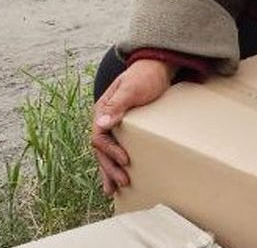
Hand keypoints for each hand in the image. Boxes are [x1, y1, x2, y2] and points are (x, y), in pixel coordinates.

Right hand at [92, 59, 174, 194]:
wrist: (157, 67)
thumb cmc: (145, 76)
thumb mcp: (132, 88)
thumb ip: (116, 105)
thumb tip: (100, 124)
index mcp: (103, 109)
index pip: (99, 137)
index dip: (110, 152)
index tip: (125, 161)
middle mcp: (105, 119)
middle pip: (101, 149)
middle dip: (109, 167)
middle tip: (123, 182)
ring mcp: (114, 124)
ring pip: (106, 152)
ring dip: (109, 170)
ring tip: (114, 190)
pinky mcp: (126, 128)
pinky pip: (116, 148)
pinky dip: (115, 163)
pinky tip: (118, 176)